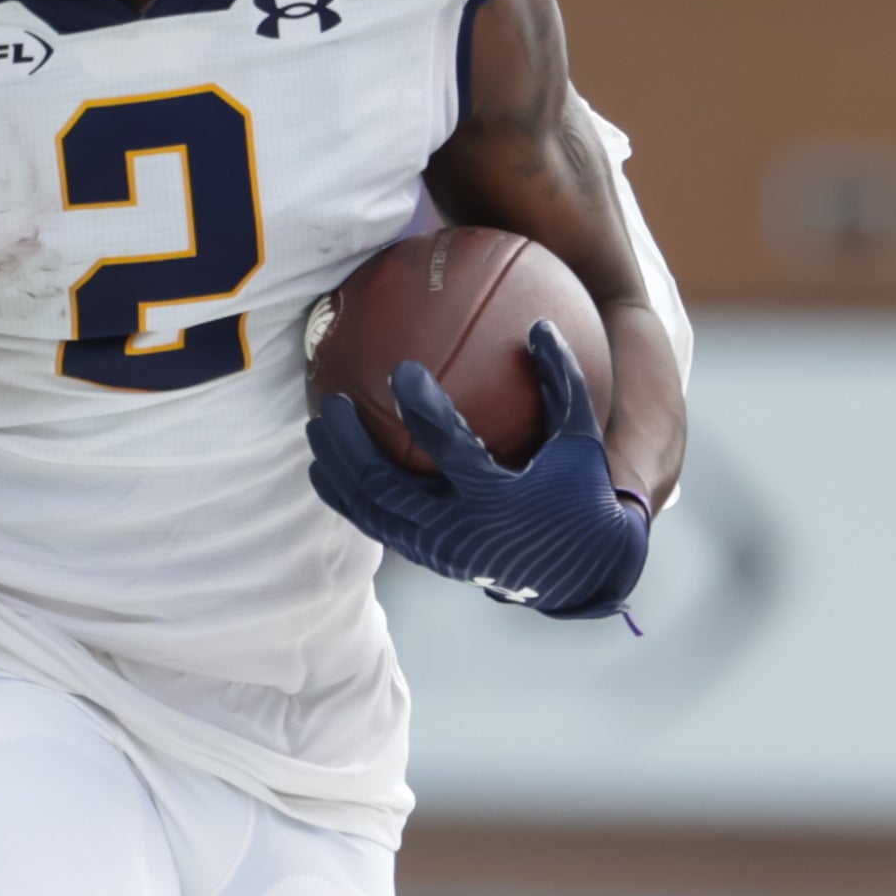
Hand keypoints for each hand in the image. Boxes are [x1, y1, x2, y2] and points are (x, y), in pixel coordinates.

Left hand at [305, 320, 650, 620]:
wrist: (579, 571)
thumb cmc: (580, 493)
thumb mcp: (580, 439)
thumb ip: (561, 382)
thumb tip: (539, 324)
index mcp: (498, 498)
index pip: (449, 448)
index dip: (421, 408)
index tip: (399, 370)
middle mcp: (460, 530)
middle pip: (386, 487)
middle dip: (351, 446)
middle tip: (332, 403)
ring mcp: (437, 549)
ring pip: (369, 511)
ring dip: (337, 470)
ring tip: (314, 429)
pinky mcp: (425, 557)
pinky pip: (373, 526)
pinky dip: (345, 497)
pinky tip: (325, 467)